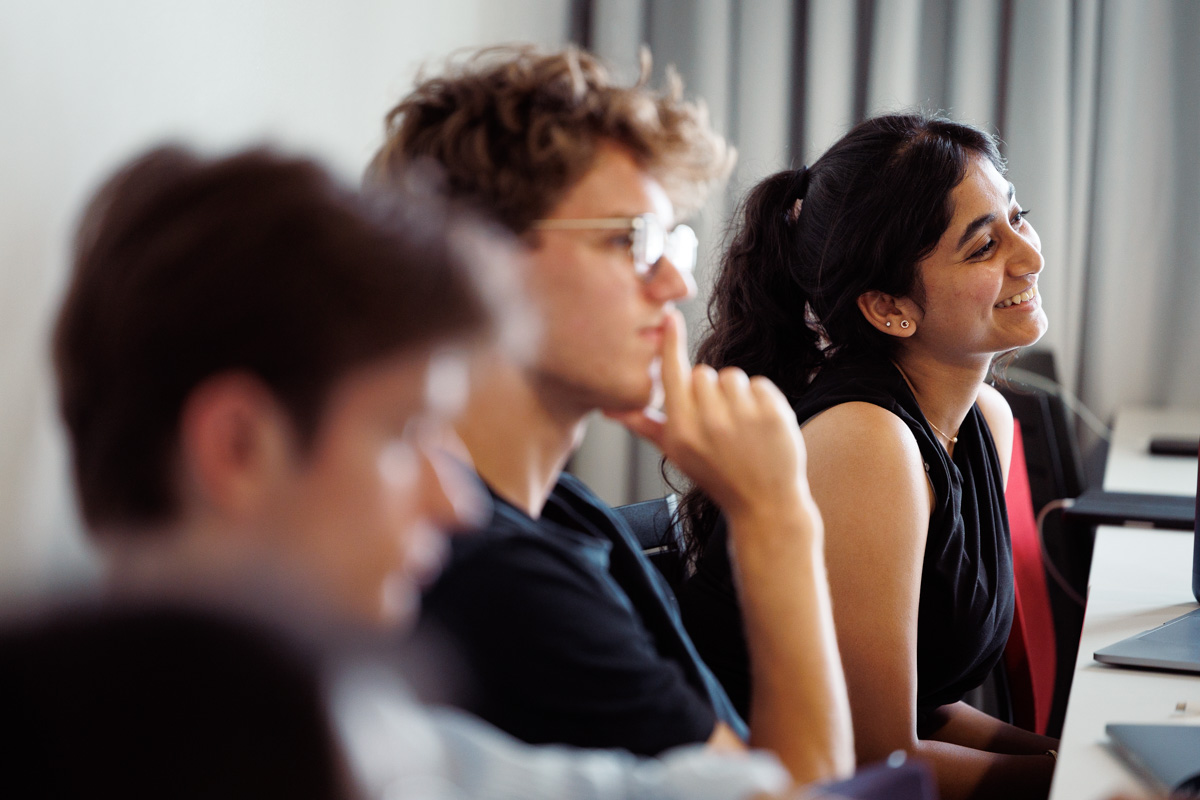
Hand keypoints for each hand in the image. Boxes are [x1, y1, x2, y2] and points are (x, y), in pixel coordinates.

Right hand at [607, 310, 810, 522]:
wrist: (764, 504)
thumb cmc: (715, 474)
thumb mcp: (675, 453)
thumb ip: (644, 425)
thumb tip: (609, 409)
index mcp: (681, 430)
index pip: (673, 374)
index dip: (671, 344)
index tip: (669, 317)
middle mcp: (709, 422)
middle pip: (703, 372)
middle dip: (709, 389)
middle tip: (718, 421)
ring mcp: (743, 417)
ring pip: (731, 376)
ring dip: (735, 394)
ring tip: (739, 425)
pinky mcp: (773, 413)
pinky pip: (758, 383)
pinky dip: (760, 399)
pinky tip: (759, 426)